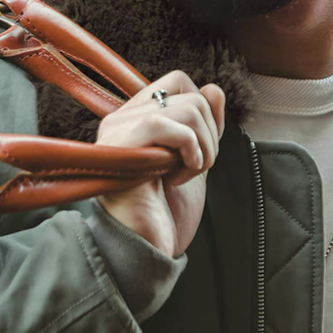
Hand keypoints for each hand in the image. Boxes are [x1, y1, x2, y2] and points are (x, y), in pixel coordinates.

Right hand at [95, 71, 224, 257]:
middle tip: (196, 169)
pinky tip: (177, 178)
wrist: (147, 250)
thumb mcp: (196, 163)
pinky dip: (189, 152)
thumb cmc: (166, 213)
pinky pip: (168, 125)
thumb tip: (214, 89)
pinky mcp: (119, 146)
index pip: (179, 82)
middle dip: (210, 135)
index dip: (205, 114)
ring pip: (187, 108)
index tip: (199, 153)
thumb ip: (205, 127)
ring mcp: (118, 130)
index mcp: (138, 118)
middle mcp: (123, 118)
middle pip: (189, 93)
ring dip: (203, 148)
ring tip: (186, 175)